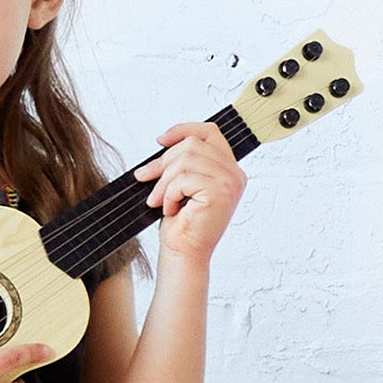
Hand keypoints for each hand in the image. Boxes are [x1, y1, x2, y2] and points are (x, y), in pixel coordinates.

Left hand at [146, 121, 247, 270]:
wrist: (184, 251)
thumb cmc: (183, 222)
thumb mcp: (182, 183)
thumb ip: (183, 161)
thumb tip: (163, 141)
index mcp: (229, 169)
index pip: (210, 132)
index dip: (183, 130)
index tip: (160, 140)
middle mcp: (235, 174)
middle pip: (191, 144)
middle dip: (163, 163)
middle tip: (148, 181)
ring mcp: (230, 182)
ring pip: (185, 159)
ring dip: (164, 181)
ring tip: (160, 200)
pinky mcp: (220, 192)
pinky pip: (183, 178)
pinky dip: (169, 194)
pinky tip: (171, 208)